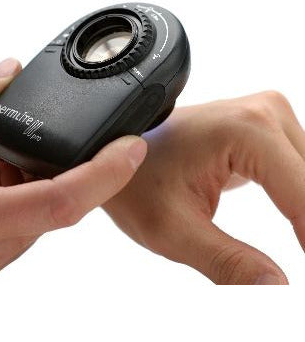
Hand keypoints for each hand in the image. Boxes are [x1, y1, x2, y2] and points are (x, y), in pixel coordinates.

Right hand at [0, 58, 146, 283]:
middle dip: (56, 167)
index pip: (62, 203)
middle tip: (25, 141)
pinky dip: (18, 194)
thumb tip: (5, 72)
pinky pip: (20, 224)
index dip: (106, 174)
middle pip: (55, 206)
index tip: (132, 148)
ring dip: (32, 180)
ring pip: (39, 215)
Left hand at [104, 91, 304, 283]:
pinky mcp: (261, 130)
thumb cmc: (135, 183)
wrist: (117, 153)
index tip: (299, 284)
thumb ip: (229, 264)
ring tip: (296, 248)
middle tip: (288, 283)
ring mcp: (264, 117)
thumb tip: (280, 290)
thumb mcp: (174, 231)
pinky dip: (302, 202)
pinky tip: (299, 230)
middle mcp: (264, 114)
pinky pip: (298, 168)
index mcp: (247, 130)